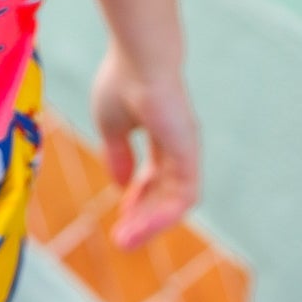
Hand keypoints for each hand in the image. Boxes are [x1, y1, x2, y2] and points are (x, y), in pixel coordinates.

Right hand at [90, 41, 199, 250]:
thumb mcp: (111, 125)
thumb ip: (117, 154)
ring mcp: (186, 152)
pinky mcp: (189, 157)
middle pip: (164, 192)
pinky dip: (163, 215)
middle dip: (143, 217)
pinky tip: (141, 225)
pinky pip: (183, 197)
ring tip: (126, 240)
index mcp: (160, 133)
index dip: (138, 197)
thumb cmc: (122, 82)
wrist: (140, 60)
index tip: (120, 216)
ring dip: (151, 223)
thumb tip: (122, 185)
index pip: (154, 175)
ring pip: (174, 201)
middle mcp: (177, 145)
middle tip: (122, 240)